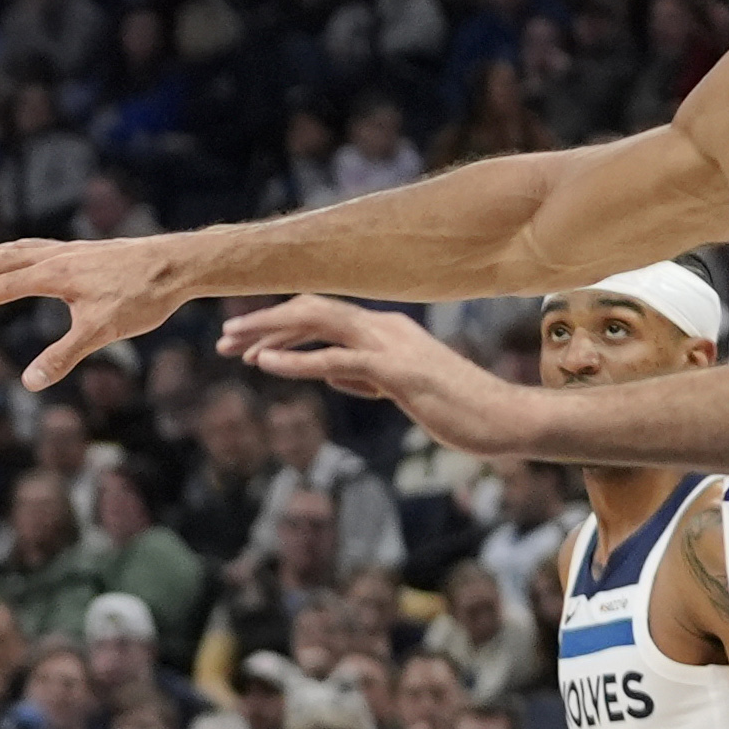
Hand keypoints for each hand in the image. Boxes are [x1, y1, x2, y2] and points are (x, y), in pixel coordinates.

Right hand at [0, 230, 192, 388]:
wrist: (178, 264)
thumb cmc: (142, 296)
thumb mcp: (102, 331)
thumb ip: (63, 357)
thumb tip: (29, 384)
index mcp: (51, 276)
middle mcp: (54, 257)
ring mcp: (68, 251)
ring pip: (16, 249)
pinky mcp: (83, 252)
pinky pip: (37, 247)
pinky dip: (16, 250)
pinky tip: (20, 255)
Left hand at [223, 297, 527, 453]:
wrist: (505, 419)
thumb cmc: (459, 408)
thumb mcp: (403, 388)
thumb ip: (368, 376)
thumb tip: (333, 373)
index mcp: (387, 329)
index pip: (324, 313)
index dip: (281, 322)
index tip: (245, 340)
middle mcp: (386, 327)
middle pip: (313, 309)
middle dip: (265, 320)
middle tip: (224, 338)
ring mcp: (393, 346)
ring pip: (319, 323)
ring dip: (270, 332)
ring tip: (232, 345)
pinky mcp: (398, 372)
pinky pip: (337, 360)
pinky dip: (295, 360)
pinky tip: (263, 363)